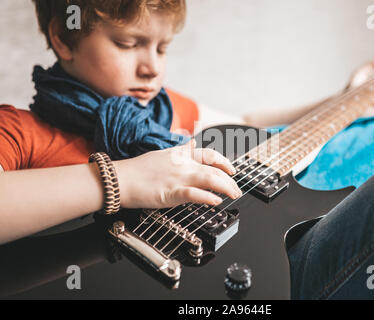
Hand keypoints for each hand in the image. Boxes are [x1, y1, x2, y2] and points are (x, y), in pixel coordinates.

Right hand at [115, 139, 241, 208]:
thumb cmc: (137, 169)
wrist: (119, 178)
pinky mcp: (171, 193)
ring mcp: (178, 178)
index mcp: (180, 156)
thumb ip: (180, 150)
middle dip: (230, 180)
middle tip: (237, 190)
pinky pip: (194, 194)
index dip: (224, 162)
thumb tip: (192, 142)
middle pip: (214, 170)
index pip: (209, 154)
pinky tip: (216, 202)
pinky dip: (208, 197)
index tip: (232, 169)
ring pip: (210, 179)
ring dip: (226, 188)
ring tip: (233, 195)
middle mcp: (183, 165)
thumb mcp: (162, 153)